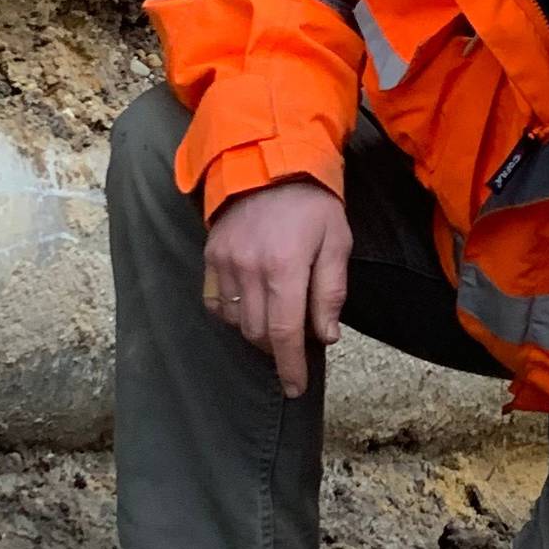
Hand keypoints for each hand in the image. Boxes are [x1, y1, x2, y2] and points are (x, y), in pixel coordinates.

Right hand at [205, 178, 351, 397]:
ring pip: (236, 321)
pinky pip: (216, 302)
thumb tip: (325, 336)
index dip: (290, 367)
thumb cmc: (312, 204)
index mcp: (285, 267)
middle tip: (297, 340)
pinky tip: (252, 305)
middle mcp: (249, 269)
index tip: (295, 387)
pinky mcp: (211, 256)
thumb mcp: (337, 242)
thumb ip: (331, 291)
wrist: (268, 161)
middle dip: (278, 348)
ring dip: (257, 331)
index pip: (285, 333)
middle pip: (259, 333)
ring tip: (277, 317)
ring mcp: (225, 263)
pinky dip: (233, 314)